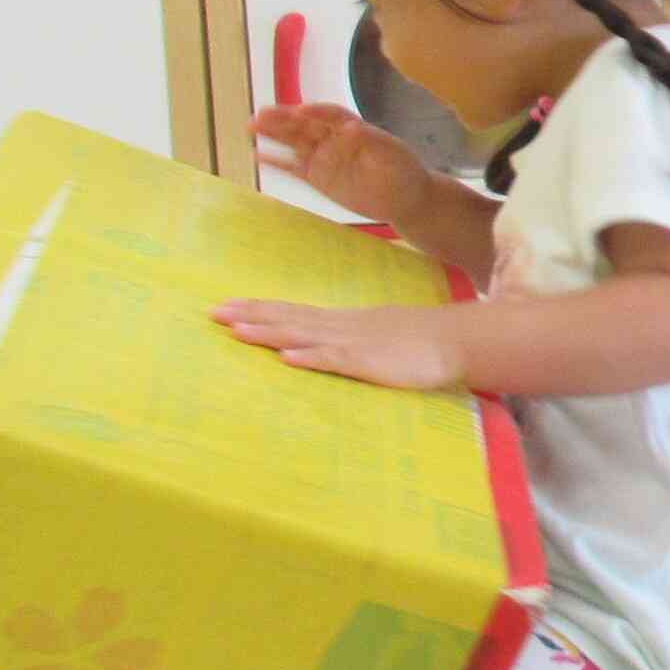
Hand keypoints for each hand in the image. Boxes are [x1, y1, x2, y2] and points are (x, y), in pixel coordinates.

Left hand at [214, 299, 464, 389]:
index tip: (227, 305)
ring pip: (304, 336)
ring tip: (236, 330)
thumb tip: (322, 345)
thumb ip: (349, 341)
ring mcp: (354, 344)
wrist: (456, 340)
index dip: (260, 308)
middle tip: (213, 312)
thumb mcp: (377, 336)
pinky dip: (311, 357)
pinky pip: (336, 361)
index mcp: (342, 323)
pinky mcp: (369, 364)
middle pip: (289, 319)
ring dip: (270, 332)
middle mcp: (341, 328)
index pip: (293, 311)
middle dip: (251, 315)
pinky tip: (288, 357)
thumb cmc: (418, 343)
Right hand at [251, 104, 430, 226]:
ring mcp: (324, 157)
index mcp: (354, 128)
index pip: (331, 115)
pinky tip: (258, 155)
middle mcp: (334, 139)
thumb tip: (353, 127)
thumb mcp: (392, 154)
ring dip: (274, 134)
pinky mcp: (317, 177)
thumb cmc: (404, 171)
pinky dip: (277, 162)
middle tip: (261, 114)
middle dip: (284, 119)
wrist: (404, 199)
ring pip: (295, 142)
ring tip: (252, 126)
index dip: (316, 112)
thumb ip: (372, 140)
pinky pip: (294, 168)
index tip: (300, 110)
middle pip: (306, 125)